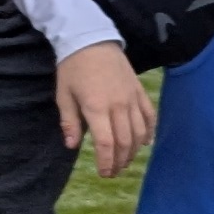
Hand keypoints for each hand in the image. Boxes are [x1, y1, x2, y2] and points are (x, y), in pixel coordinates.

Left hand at [56, 44, 153, 177]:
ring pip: (139, 132)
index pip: (105, 143)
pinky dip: (150, 131)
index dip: (106, 161)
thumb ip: (69, 122)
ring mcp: (132, 98)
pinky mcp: (140, 91)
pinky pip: (150, 115)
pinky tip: (145, 143)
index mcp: (96, 107)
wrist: (91, 40)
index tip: (103, 173)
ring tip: (125, 161)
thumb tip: (72, 146)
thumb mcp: (63, 95)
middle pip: (124, 141)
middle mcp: (118, 105)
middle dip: (119, 160)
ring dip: (133, 150)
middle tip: (113, 172)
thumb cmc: (73, 68)